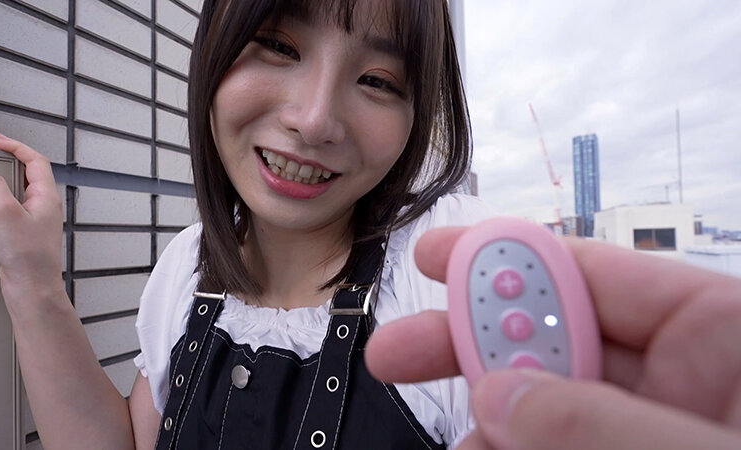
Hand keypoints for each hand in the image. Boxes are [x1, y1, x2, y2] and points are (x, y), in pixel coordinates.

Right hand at [0, 133, 64, 309]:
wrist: (32, 286)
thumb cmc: (26, 255)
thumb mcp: (1, 210)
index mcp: (46, 196)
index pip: (35, 160)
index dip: (16, 146)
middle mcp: (46, 207)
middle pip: (31, 172)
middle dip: (12, 158)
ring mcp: (38, 220)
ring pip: (22, 190)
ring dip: (5, 179)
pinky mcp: (28, 234)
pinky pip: (16, 207)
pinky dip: (2, 198)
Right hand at [366, 226, 740, 448]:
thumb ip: (603, 427)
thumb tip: (498, 396)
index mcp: (724, 338)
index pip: (601, 274)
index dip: (515, 256)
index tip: (443, 258)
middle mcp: (685, 381)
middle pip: (559, 338)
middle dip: (480, 343)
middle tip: (402, 352)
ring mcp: (653, 433)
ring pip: (549, 409)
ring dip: (493, 421)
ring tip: (462, 447)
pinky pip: (558, 449)